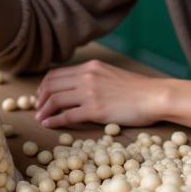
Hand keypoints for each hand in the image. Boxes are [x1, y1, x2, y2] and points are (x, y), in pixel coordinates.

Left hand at [34, 59, 165, 128]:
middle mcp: (87, 76)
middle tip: (38, 108)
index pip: (57, 74)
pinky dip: (54, 120)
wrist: (153, 96)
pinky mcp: (95, 110)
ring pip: (56, 99)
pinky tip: (49, 124)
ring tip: (40, 118)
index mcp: (90, 67)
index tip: (42, 96)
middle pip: (52, 85)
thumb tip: (78, 87)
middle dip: (41, 98)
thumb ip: (93, 78)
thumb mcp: (111, 74)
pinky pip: (67, 115)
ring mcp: (90, 93)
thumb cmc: (136, 89)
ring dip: (44, 110)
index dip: (45, 86)